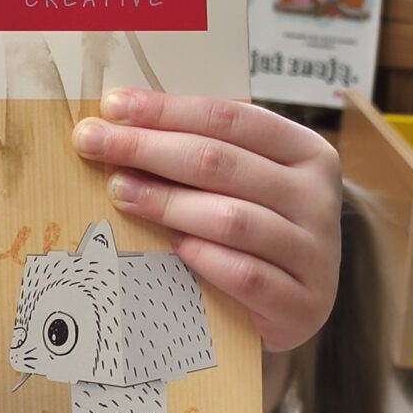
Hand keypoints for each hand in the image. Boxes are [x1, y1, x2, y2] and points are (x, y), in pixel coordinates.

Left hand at [71, 88, 340, 353]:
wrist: (295, 305)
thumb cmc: (255, 228)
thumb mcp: (240, 181)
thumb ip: (199, 151)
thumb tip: (116, 123)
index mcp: (306, 151)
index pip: (230, 118)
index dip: (166, 110)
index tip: (112, 107)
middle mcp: (319, 197)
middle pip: (221, 162)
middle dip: (148, 149)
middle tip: (94, 144)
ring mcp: (317, 253)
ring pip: (232, 219)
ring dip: (166, 203)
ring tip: (118, 192)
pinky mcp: (304, 305)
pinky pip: (247, 276)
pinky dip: (206, 259)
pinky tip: (173, 248)